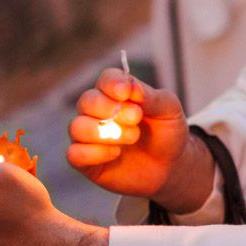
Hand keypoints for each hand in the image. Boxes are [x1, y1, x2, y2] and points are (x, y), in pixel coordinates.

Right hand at [67, 68, 194, 203]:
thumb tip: (131, 86)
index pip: (105, 79)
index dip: (112, 84)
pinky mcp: (86, 161)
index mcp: (117, 93)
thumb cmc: (167, 133)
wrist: (171, 166)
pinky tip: (115, 154)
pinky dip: (94, 153)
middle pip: (86, 101)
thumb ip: (152, 97)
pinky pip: (74, 154)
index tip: (125, 93)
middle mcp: (98, 111)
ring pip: (77, 127)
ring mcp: (89, 136)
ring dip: (103, 133)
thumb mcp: (169, 110)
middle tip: (136, 118)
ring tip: (132, 137)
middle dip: (110, 109)